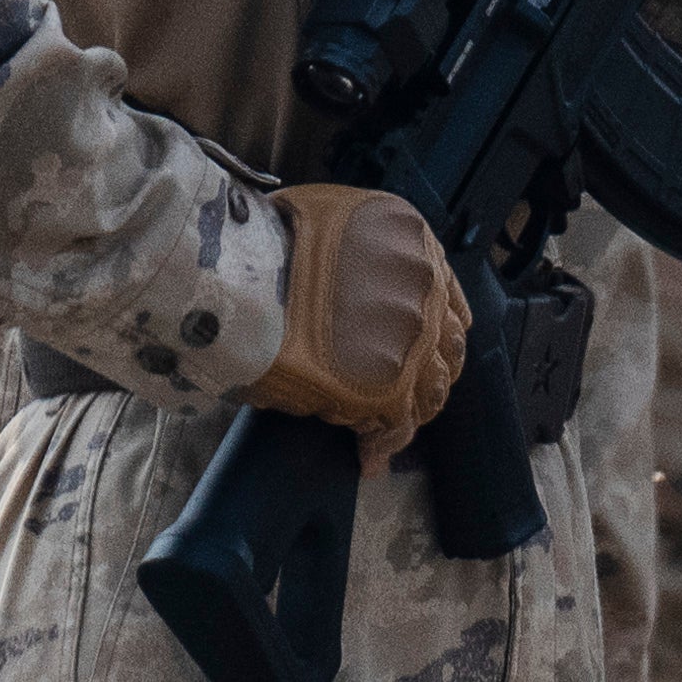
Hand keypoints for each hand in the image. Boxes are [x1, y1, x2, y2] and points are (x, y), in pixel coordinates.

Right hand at [255, 182, 470, 457]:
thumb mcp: (329, 224)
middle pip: (445, 345)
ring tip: (386, 430)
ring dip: (411, 410)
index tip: (418, 349)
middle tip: (406, 395)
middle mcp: (423, 285)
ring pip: (430, 388)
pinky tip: (367, 457)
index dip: (431, 328)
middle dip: (427, 372)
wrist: (235, 277)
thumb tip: (351, 305)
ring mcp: (410, 337)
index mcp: (413, 238)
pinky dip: (382, 444)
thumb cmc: (262, 245)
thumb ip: (359, 259)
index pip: (443, 297)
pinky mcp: (387, 386)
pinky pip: (397, 426)